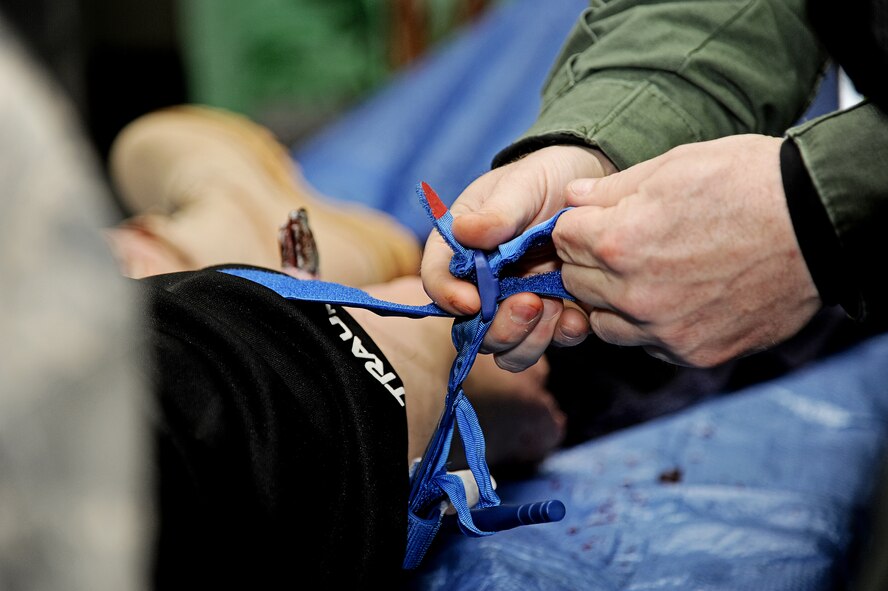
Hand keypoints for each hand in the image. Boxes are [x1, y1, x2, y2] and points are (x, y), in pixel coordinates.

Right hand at [421, 145, 614, 370]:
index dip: (447, 296)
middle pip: (471, 330)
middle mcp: (482, 286)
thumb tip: (465, 232)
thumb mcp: (521, 185)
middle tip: (530, 303)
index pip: (437, 279)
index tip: (472, 301)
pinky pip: (550, 343)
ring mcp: (516, 305)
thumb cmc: (544, 180)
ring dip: (529, 339)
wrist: (590, 189)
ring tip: (555, 307)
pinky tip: (577, 316)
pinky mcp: (551, 317)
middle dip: (499, 328)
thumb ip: (497, 212)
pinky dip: (562, 336)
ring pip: (507, 349)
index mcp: (460, 250)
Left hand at [552, 135, 821, 366]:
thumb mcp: (673, 166)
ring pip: (605, 322)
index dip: (577, 225)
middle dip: (590, 261)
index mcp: (619, 242)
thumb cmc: (746, 183)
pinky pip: (647, 345)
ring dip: (613, 300)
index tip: (596, 220)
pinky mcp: (695, 353)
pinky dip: (651, 325)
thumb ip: (611, 189)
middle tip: (623, 244)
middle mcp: (634, 295)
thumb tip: (572, 197)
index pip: (561, 240)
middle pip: (577, 282)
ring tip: (648, 273)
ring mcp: (665, 330)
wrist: (819, 224)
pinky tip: (678, 297)